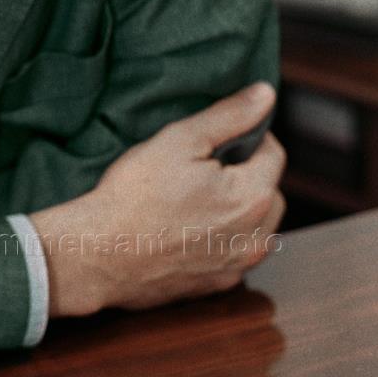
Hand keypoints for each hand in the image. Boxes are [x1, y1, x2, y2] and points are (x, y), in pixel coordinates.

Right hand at [29, 82, 284, 315]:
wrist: (102, 253)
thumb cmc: (138, 192)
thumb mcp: (181, 140)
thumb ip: (229, 116)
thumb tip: (266, 94)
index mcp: (254, 197)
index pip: (274, 153)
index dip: (248, 135)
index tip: (216, 135)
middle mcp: (256, 237)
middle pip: (270, 190)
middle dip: (247, 172)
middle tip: (204, 162)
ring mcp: (238, 265)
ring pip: (256, 224)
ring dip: (239, 206)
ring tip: (195, 193)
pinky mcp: (218, 283)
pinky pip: (234, 250)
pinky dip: (222, 235)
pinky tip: (187, 224)